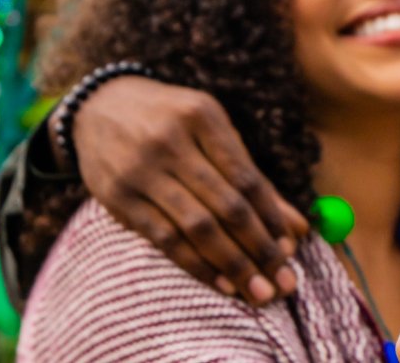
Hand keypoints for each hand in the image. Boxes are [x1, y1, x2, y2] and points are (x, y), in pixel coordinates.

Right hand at [63, 75, 309, 302]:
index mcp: (202, 117)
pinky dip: (197, 265)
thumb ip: (251, 176)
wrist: (99, 106)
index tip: (292, 249)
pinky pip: (164, 239)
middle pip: (226, 205)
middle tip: (284, 282)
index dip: (272, 217)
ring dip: (232, 264)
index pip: (246, 177)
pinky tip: (221, 283)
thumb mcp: (211, 130)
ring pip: (196, 227)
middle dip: (259, 249)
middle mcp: (171, 142)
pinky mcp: (118, 198)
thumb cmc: (171, 120)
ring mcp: (141, 171)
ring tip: (258, 292)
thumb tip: (300, 226)